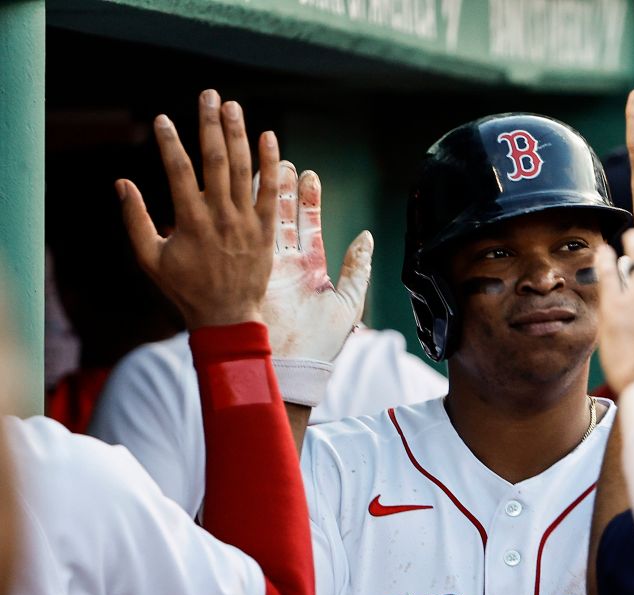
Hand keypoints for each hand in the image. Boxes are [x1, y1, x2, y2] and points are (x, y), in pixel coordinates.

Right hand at [118, 90, 278, 328]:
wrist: (227, 316)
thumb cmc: (185, 289)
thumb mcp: (151, 258)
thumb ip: (135, 220)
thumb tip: (122, 183)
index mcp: (190, 222)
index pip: (180, 172)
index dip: (170, 143)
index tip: (163, 119)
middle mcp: (221, 217)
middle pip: (216, 161)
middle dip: (210, 125)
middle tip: (208, 95)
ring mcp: (246, 222)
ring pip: (244, 169)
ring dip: (238, 134)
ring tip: (232, 106)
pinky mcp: (266, 229)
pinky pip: (272, 191)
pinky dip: (271, 163)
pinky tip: (268, 136)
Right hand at [261, 164, 372, 361]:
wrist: (294, 368)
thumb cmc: (322, 343)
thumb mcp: (348, 303)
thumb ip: (358, 268)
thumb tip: (366, 236)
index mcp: (309, 270)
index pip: (308, 227)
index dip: (309, 201)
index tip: (309, 175)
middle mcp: (286, 266)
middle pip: (283, 218)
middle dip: (283, 189)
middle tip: (282, 160)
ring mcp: (265, 269)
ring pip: (262, 223)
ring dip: (263, 195)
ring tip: (265, 164)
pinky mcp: (249, 276)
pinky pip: (246, 241)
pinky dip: (245, 217)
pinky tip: (240, 190)